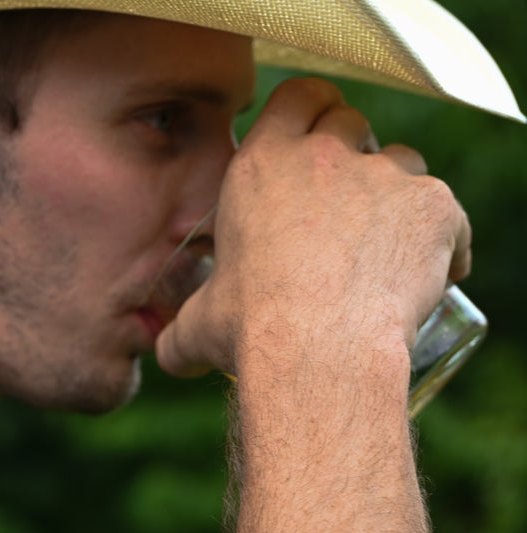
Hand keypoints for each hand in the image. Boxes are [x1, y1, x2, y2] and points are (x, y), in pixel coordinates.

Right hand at [156, 77, 471, 379]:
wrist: (319, 354)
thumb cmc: (251, 332)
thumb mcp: (197, 330)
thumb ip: (178, 334)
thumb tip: (167, 354)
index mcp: (262, 167)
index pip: (298, 96)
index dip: (311, 110)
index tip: (314, 139)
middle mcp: (324, 157)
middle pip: (352, 121)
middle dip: (352, 151)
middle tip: (344, 203)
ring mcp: (385, 177)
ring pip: (403, 162)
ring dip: (395, 193)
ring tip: (383, 246)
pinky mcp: (433, 207)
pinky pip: (448, 216)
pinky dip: (441, 243)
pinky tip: (424, 280)